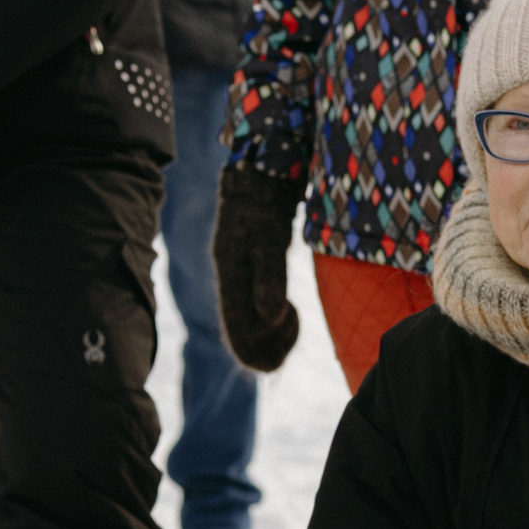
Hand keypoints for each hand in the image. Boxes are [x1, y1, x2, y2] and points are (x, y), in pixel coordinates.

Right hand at [214, 166, 305, 371]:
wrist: (257, 177)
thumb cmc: (264, 205)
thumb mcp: (269, 238)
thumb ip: (270, 276)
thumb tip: (269, 317)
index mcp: (232, 285)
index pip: (242, 341)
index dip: (268, 352)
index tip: (292, 325)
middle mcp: (232, 290)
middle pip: (248, 345)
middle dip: (276, 345)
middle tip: (295, 317)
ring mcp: (240, 286)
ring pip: (254, 334)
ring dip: (278, 334)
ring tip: (292, 310)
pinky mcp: (250, 281)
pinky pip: (260, 319)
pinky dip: (278, 322)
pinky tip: (288, 306)